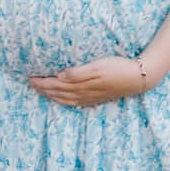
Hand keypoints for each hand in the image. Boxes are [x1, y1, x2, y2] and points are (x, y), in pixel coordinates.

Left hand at [28, 56, 145, 107]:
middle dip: (44, 89)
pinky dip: (64, 101)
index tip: (31, 78)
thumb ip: (78, 73)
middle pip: (59, 93)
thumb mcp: (97, 67)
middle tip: (31, 83)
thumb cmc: (117, 68)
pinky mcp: (96, 98)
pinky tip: (62, 99)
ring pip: (65, 99)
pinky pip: (75, 102)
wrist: (138, 78)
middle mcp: (84, 94)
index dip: (43, 83)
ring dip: (52, 95)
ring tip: (41, 91)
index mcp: (82, 85)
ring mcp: (90, 97)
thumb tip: (60, 76)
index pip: (57, 85)